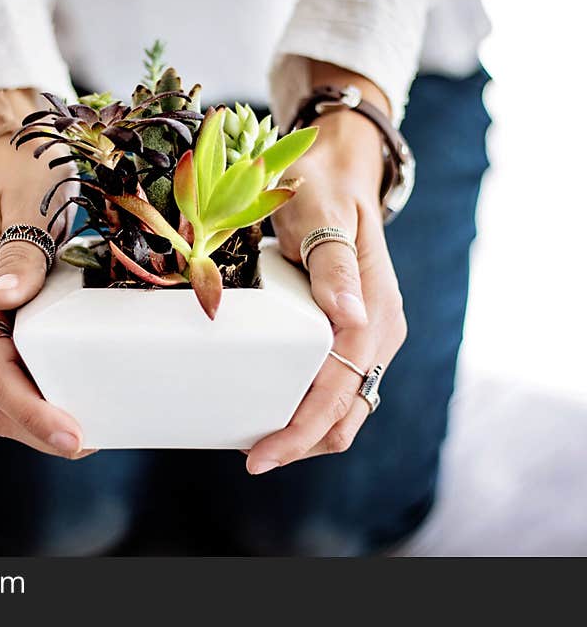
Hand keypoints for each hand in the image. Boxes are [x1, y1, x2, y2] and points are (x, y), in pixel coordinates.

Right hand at [0, 92, 91, 458]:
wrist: (5, 157)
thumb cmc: (21, 173)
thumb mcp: (26, 203)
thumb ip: (19, 254)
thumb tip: (3, 301)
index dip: (33, 413)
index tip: (75, 438)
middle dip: (38, 430)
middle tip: (91, 442)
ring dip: (38, 420)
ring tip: (91, 432)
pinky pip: (11, 372)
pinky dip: (40, 396)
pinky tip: (76, 398)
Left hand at [245, 108, 406, 473]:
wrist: (337, 172)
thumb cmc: (323, 189)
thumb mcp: (321, 215)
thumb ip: (333, 264)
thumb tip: (349, 318)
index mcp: (375, 313)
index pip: (339, 391)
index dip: (300, 430)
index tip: (260, 455)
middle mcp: (378, 332)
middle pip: (345, 414)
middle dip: (301, 443)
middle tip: (252, 457)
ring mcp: (367, 335)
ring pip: (343, 408)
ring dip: (304, 432)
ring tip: (256, 441)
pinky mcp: (351, 334)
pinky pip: (334, 387)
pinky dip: (307, 409)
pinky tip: (273, 408)